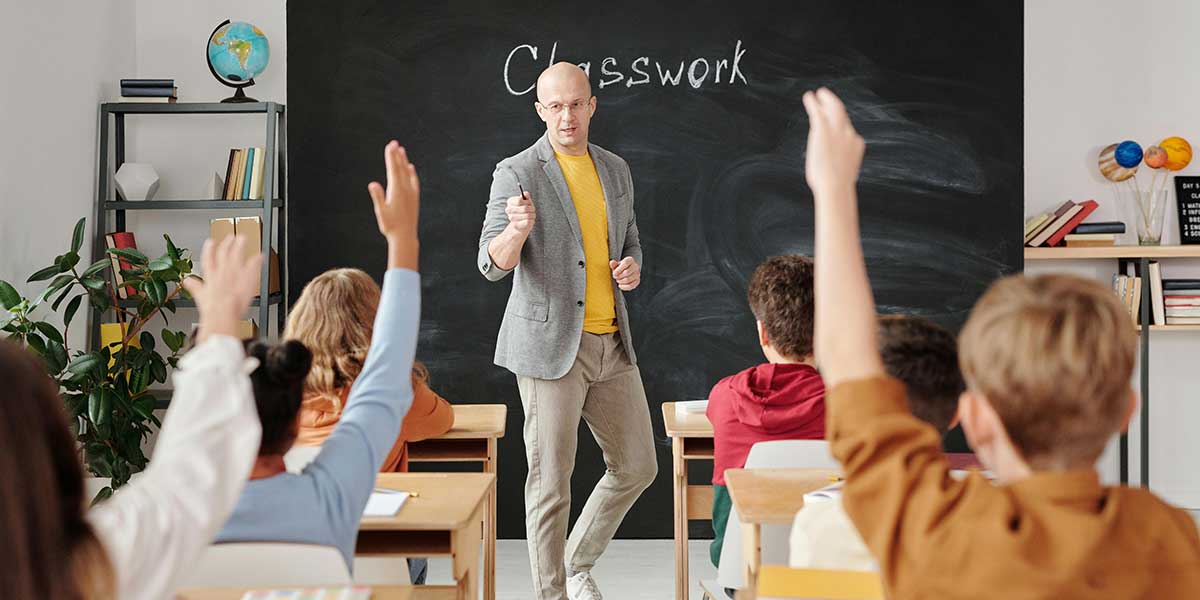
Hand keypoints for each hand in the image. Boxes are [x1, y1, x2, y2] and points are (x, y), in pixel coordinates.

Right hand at [182, 236, 261, 342]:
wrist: (224, 312)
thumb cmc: (212, 308)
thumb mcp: (200, 296)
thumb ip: (194, 286)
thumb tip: (187, 281)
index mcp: (211, 275)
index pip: (208, 258)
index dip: (209, 249)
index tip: (210, 241)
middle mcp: (222, 271)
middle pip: (224, 253)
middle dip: (227, 243)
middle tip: (231, 236)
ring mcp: (235, 273)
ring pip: (237, 255)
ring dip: (240, 245)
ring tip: (243, 238)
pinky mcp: (247, 277)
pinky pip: (253, 266)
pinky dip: (256, 261)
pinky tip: (260, 256)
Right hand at [367, 141, 420, 269]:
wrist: (406, 237)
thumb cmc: (390, 226)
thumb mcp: (381, 212)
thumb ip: (378, 197)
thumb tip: (373, 184)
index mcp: (397, 190)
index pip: (393, 169)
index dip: (391, 157)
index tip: (390, 145)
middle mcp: (406, 189)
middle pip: (401, 168)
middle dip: (397, 155)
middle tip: (394, 142)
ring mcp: (412, 193)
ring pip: (408, 173)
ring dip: (404, 161)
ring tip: (402, 150)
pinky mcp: (415, 198)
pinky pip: (414, 181)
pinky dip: (411, 172)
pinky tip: (410, 168)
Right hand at [505, 192, 535, 235]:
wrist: (522, 224)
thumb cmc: (525, 211)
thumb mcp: (527, 202)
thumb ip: (526, 197)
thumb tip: (526, 193)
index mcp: (510, 201)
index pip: (519, 201)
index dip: (527, 202)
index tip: (529, 203)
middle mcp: (508, 209)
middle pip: (525, 208)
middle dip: (532, 209)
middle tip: (533, 210)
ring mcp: (511, 217)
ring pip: (527, 215)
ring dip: (532, 215)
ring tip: (532, 215)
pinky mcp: (515, 225)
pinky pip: (527, 221)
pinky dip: (531, 220)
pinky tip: (530, 220)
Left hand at [610, 257, 640, 290]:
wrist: (626, 270)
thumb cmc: (620, 267)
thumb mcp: (616, 264)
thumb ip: (613, 264)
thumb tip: (612, 262)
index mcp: (630, 260)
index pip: (625, 263)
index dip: (619, 269)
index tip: (614, 274)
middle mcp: (636, 266)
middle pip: (627, 272)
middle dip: (619, 276)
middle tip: (615, 277)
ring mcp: (637, 274)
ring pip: (628, 279)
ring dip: (620, 281)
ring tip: (618, 280)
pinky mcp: (637, 281)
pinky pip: (631, 285)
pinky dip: (624, 287)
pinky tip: (620, 285)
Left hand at [802, 88, 864, 196]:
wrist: (834, 186)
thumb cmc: (834, 188)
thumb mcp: (840, 176)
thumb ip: (838, 168)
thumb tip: (831, 177)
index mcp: (856, 145)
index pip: (848, 130)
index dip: (840, 125)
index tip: (833, 122)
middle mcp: (849, 134)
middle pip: (843, 114)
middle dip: (835, 105)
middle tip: (827, 98)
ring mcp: (837, 130)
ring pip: (832, 108)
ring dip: (825, 99)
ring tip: (818, 93)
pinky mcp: (823, 128)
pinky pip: (817, 111)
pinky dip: (813, 103)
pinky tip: (808, 97)